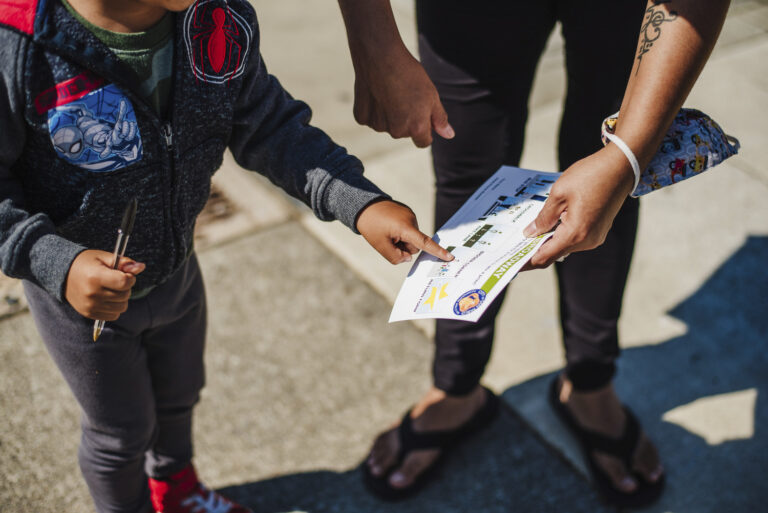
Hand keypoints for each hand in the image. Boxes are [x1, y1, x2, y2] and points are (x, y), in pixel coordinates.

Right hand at [64, 249, 145, 320]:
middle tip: (115, 280)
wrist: (62, 273)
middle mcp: (92, 294)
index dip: (130, 278)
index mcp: (96, 277)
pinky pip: (113, 315)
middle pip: (125, 296)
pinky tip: (107, 298)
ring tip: (111, 289)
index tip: (125, 274)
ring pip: (122, 307)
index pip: (125, 283)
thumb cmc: (86, 263)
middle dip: (125, 287)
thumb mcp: (104, 257)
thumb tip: (141, 267)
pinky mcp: (89, 313)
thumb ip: (124, 262)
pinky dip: (114, 308)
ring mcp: (90, 306)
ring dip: (121, 299)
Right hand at [353, 47, 453, 147]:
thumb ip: (439, 118)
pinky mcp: (362, 118)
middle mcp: (396, 131)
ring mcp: (378, 125)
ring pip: (387, 126)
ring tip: (390, 92)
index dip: (425, 129)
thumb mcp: (431, 95)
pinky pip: (371, 119)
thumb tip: (449, 135)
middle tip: (404, 95)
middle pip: (404, 133)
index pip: (423, 142)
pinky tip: (376, 92)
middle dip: (406, 119)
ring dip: (389, 114)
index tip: (421, 115)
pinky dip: (374, 109)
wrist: (380, 55)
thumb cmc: (409, 73)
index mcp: (416, 128)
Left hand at [356, 200, 453, 263]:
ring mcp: (410, 215)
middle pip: (414, 245)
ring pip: (411, 238)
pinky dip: (400, 232)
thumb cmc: (371, 225)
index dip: (437, 251)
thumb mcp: (380, 245)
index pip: (424, 243)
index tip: (449, 257)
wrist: (363, 205)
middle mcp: (411, 219)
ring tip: (386, 232)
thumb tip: (408, 258)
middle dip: (404, 247)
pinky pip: (408, 229)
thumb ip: (395, 257)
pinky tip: (388, 227)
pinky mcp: (407, 213)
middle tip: (387, 241)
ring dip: (401, 239)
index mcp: (406, 227)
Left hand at [523, 145, 635, 268]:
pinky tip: (548, 224)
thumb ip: (543, 217)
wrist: (621, 166)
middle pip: (554, 253)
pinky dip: (560, 234)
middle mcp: (587, 241)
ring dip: (547, 240)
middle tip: (514, 245)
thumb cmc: (590, 176)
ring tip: (528, 231)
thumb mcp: (559, 194)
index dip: (526, 262)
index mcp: (575, 234)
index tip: (511, 262)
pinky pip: (574, 238)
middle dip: (534, 250)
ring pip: (564, 245)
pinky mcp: (598, 231)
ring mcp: (594, 237)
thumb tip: (531, 234)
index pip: (544, 257)